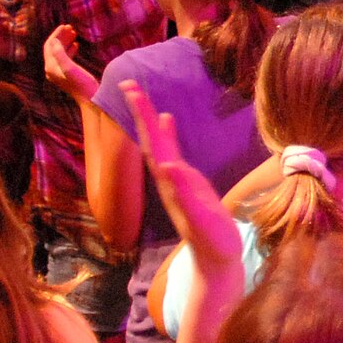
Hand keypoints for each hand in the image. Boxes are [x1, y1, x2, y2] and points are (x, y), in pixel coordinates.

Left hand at [41, 24, 98, 102]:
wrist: (90, 99)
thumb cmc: (82, 84)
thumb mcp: (70, 68)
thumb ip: (60, 54)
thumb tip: (54, 41)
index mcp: (51, 67)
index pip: (49, 46)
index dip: (56, 35)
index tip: (65, 26)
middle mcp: (52, 70)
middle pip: (53, 48)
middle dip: (61, 37)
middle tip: (71, 28)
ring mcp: (59, 72)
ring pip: (60, 52)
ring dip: (66, 42)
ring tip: (74, 33)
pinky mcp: (66, 74)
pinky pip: (65, 58)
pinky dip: (69, 50)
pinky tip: (76, 45)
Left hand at [121, 80, 243, 282]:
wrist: (215, 260)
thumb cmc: (211, 241)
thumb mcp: (199, 217)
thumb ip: (183, 193)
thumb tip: (166, 166)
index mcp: (169, 182)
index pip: (152, 144)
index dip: (141, 117)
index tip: (131, 92)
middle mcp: (168, 178)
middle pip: (150, 139)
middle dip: (138, 111)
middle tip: (127, 82)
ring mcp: (176, 180)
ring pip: (158, 143)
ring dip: (148, 120)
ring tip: (140, 95)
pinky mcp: (186, 182)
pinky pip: (172, 150)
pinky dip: (167, 134)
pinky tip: (167, 120)